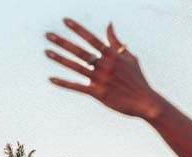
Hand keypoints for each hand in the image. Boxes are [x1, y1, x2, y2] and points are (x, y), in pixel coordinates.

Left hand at [45, 19, 162, 120]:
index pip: (91, 38)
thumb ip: (116, 41)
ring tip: (47, 51)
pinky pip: (77, 86)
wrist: (145, 101)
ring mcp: (100, 79)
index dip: (78, 29)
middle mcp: (104, 65)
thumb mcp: (129, 57)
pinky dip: (64, 83)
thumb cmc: (138, 79)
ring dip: (60, 59)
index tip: (65, 21)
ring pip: (76, 67)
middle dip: (62, 42)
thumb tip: (108, 24)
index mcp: (112, 55)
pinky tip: (51, 79)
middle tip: (48, 35)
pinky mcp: (97, 93)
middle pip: (79, 51)